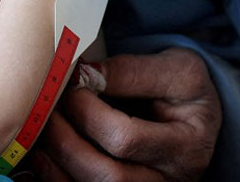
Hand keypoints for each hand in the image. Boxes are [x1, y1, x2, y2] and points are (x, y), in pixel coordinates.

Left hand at [33, 49, 220, 181]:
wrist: (195, 113)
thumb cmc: (182, 88)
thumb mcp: (174, 68)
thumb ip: (130, 71)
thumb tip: (83, 74)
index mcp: (186, 145)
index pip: (126, 138)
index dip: (88, 112)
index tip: (71, 85)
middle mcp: (171, 179)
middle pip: (109, 177)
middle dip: (67, 142)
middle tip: (50, 111)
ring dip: (58, 165)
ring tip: (44, 133)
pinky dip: (58, 179)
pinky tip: (44, 157)